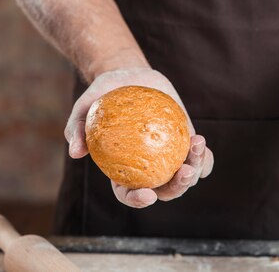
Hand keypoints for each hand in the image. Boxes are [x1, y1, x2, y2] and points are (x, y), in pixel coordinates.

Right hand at [64, 67, 213, 207]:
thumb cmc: (101, 96)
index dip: (137, 200)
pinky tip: (199, 141)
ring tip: (197, 144)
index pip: (129, 193)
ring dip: (196, 167)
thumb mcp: (83, 108)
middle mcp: (148, 169)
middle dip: (178, 187)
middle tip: (185, 171)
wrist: (127, 77)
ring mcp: (169, 157)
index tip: (148, 194)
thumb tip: (75, 152)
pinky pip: (198, 156)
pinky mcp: (184, 142)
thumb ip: (76, 129)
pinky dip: (203, 154)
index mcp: (123, 171)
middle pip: (166, 190)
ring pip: (187, 175)